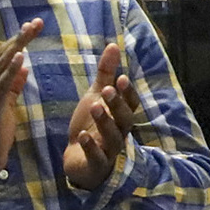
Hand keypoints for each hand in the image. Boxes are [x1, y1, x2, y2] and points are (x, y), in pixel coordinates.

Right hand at [0, 18, 42, 181]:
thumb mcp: (6, 107)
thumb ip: (13, 87)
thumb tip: (24, 67)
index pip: (3, 58)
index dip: (17, 41)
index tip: (31, 27)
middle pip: (2, 56)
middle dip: (19, 38)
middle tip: (35, 22)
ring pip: (0, 65)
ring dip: (16, 47)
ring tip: (29, 31)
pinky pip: (0, 85)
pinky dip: (9, 70)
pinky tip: (19, 57)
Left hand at [61, 41, 138, 191]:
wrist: (78, 160)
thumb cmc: (91, 125)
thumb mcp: (96, 96)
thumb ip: (106, 74)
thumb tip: (113, 45)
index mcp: (120, 116)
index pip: (131, 104)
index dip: (127, 93)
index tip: (121, 78)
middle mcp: (119, 133)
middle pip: (124, 119)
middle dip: (117, 104)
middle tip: (108, 90)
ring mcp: (109, 150)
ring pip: (112, 137)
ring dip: (104, 122)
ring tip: (94, 107)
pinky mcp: (96, 165)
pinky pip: (96, 157)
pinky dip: (91, 147)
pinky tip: (82, 136)